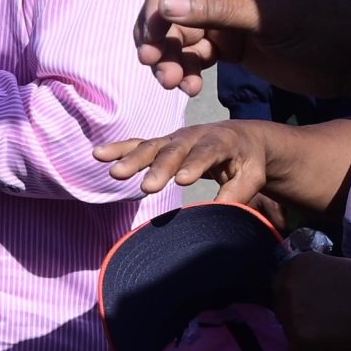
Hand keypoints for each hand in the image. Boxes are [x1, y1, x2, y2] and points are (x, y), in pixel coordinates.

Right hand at [96, 119, 276, 203]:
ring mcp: (174, 138)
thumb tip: (219, 214)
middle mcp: (193, 135)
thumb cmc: (246, 161)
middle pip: (174, 150)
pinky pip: (137, 144)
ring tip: (115, 173)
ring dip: (132, 159)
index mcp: (221, 141)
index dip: (194, 165)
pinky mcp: (160, 143)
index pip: (207, 153)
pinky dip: (118, 149)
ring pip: (151, 146)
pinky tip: (99, 155)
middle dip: (159, 167)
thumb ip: (236, 194)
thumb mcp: (251, 177)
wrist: (239, 137)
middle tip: (146, 187)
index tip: (182, 180)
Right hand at [132, 0, 350, 99]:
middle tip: (151, 61)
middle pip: (175, 5)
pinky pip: (196, 54)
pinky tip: (191, 87)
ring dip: (170, 57)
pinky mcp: (232, 45)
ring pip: (181, 34)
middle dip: (159, 34)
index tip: (150, 33)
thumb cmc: (322, 30)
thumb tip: (163, 6)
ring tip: (173, 83)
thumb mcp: (270, 18)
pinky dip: (187, 70)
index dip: (160, 1)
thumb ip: (217, 10)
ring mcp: (228, 18)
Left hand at [271, 253, 350, 350]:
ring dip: (308, 337)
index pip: (281, 285)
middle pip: (281, 309)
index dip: (298, 299)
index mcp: (296, 265)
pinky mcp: (299, 342)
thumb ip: (314, 278)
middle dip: (299, 318)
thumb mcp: (336, 268)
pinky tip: (337, 348)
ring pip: (290, 332)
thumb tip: (307, 292)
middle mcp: (286, 287)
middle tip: (327, 324)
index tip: (315, 307)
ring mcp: (290, 315)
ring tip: (338, 335)